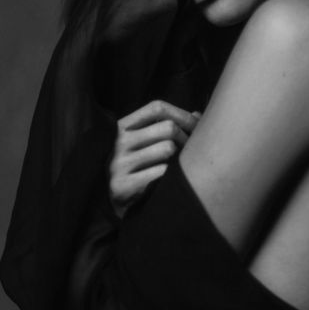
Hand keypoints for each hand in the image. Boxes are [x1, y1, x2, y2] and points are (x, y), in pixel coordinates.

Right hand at [110, 100, 200, 217]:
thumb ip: (166, 126)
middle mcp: (118, 142)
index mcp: (122, 127)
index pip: (157, 108)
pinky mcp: (123, 185)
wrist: (110, 201)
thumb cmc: (135, 167)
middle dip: (186, 139)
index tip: (196, 127)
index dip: (182, 115)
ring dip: (180, 159)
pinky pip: (162, 173)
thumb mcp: (144, 142)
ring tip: (177, 168)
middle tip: (192, 153)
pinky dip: (171, 177)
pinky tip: (168, 182)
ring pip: (168, 149)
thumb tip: (198, 115)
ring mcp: (119, 163)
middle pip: (169, 128)